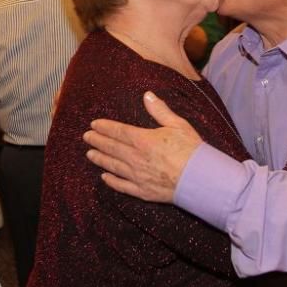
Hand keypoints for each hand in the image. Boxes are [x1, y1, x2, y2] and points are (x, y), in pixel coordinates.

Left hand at [84, 91, 201, 201]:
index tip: (94, 124)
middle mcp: (136, 158)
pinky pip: (122, 186)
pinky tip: (104, 177)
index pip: (118, 132)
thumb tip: (147, 95)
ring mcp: (137, 176)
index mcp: (143, 140)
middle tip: (86, 137)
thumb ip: (160, 110)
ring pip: (113, 166)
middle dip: (97, 141)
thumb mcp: (178, 125)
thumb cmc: (192, 150)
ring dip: (100, 159)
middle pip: (111, 148)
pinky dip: (111, 181)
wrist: (200, 179)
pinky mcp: (142, 191)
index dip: (105, 127)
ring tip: (89, 154)